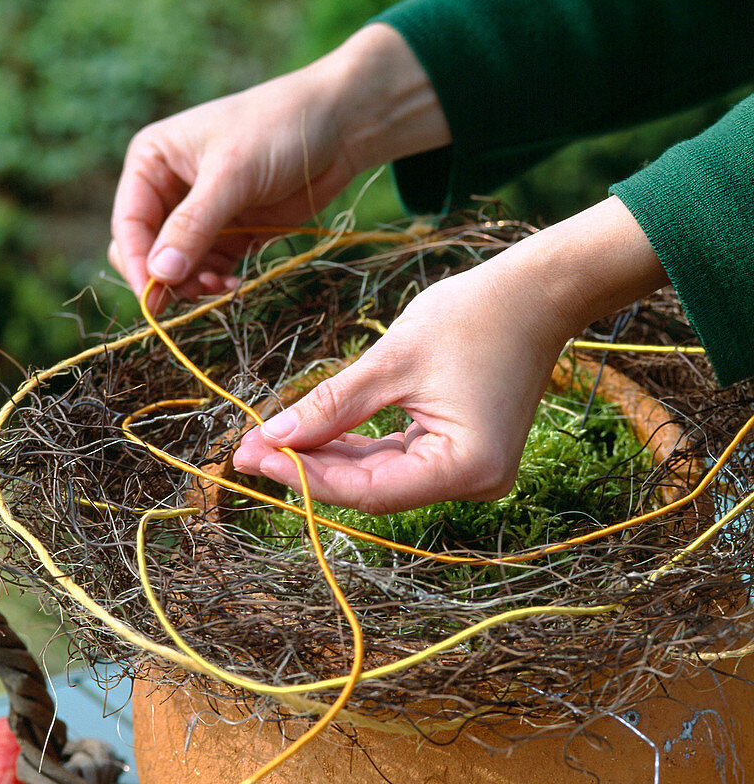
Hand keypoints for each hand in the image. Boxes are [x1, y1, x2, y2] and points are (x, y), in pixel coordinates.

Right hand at [109, 25, 449, 311]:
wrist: (338, 127)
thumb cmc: (277, 130)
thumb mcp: (232, 175)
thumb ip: (194, 226)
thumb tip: (159, 274)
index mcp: (152, 161)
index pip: (128, 222)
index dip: (138, 263)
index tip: (154, 298)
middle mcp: (169, 188)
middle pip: (147, 249)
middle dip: (165, 277)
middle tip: (190, 297)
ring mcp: (202, 214)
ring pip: (179, 266)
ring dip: (194, 284)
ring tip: (223, 285)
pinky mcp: (233, 233)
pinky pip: (210, 268)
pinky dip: (216, 281)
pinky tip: (235, 283)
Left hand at [232, 198, 667, 512]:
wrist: (537, 293)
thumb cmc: (475, 316)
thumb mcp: (393, 360)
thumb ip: (333, 404)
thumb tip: (275, 437)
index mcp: (466, 466)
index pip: (370, 490)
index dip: (306, 478)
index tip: (252, 456)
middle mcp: (474, 481)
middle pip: (373, 489)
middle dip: (308, 469)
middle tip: (246, 450)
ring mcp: (470, 470)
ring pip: (381, 476)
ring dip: (327, 459)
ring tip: (267, 441)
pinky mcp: (461, 452)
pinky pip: (398, 458)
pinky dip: (356, 446)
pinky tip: (310, 435)